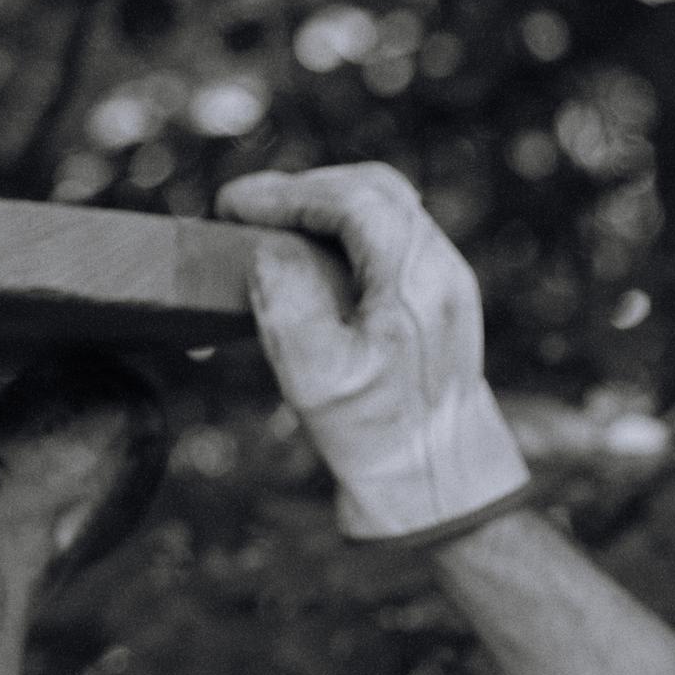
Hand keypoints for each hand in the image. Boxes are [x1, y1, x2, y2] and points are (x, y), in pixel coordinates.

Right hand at [215, 165, 530, 541]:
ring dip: (319, 211)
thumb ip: (287, 301)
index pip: (352, 198)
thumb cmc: (377, 439)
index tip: (230, 205)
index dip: (285, 191)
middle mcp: (440, 268)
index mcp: (417, 278)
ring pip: (382, 211)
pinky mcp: (435, 301)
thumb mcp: (316, 377)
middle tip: (244, 211)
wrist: (438, 486)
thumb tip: (267, 248)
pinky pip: (386, 244)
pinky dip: (339, 239)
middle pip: (372, 188)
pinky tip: (301, 264)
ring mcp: (444, 281)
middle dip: (302, 191)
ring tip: (266, 232)